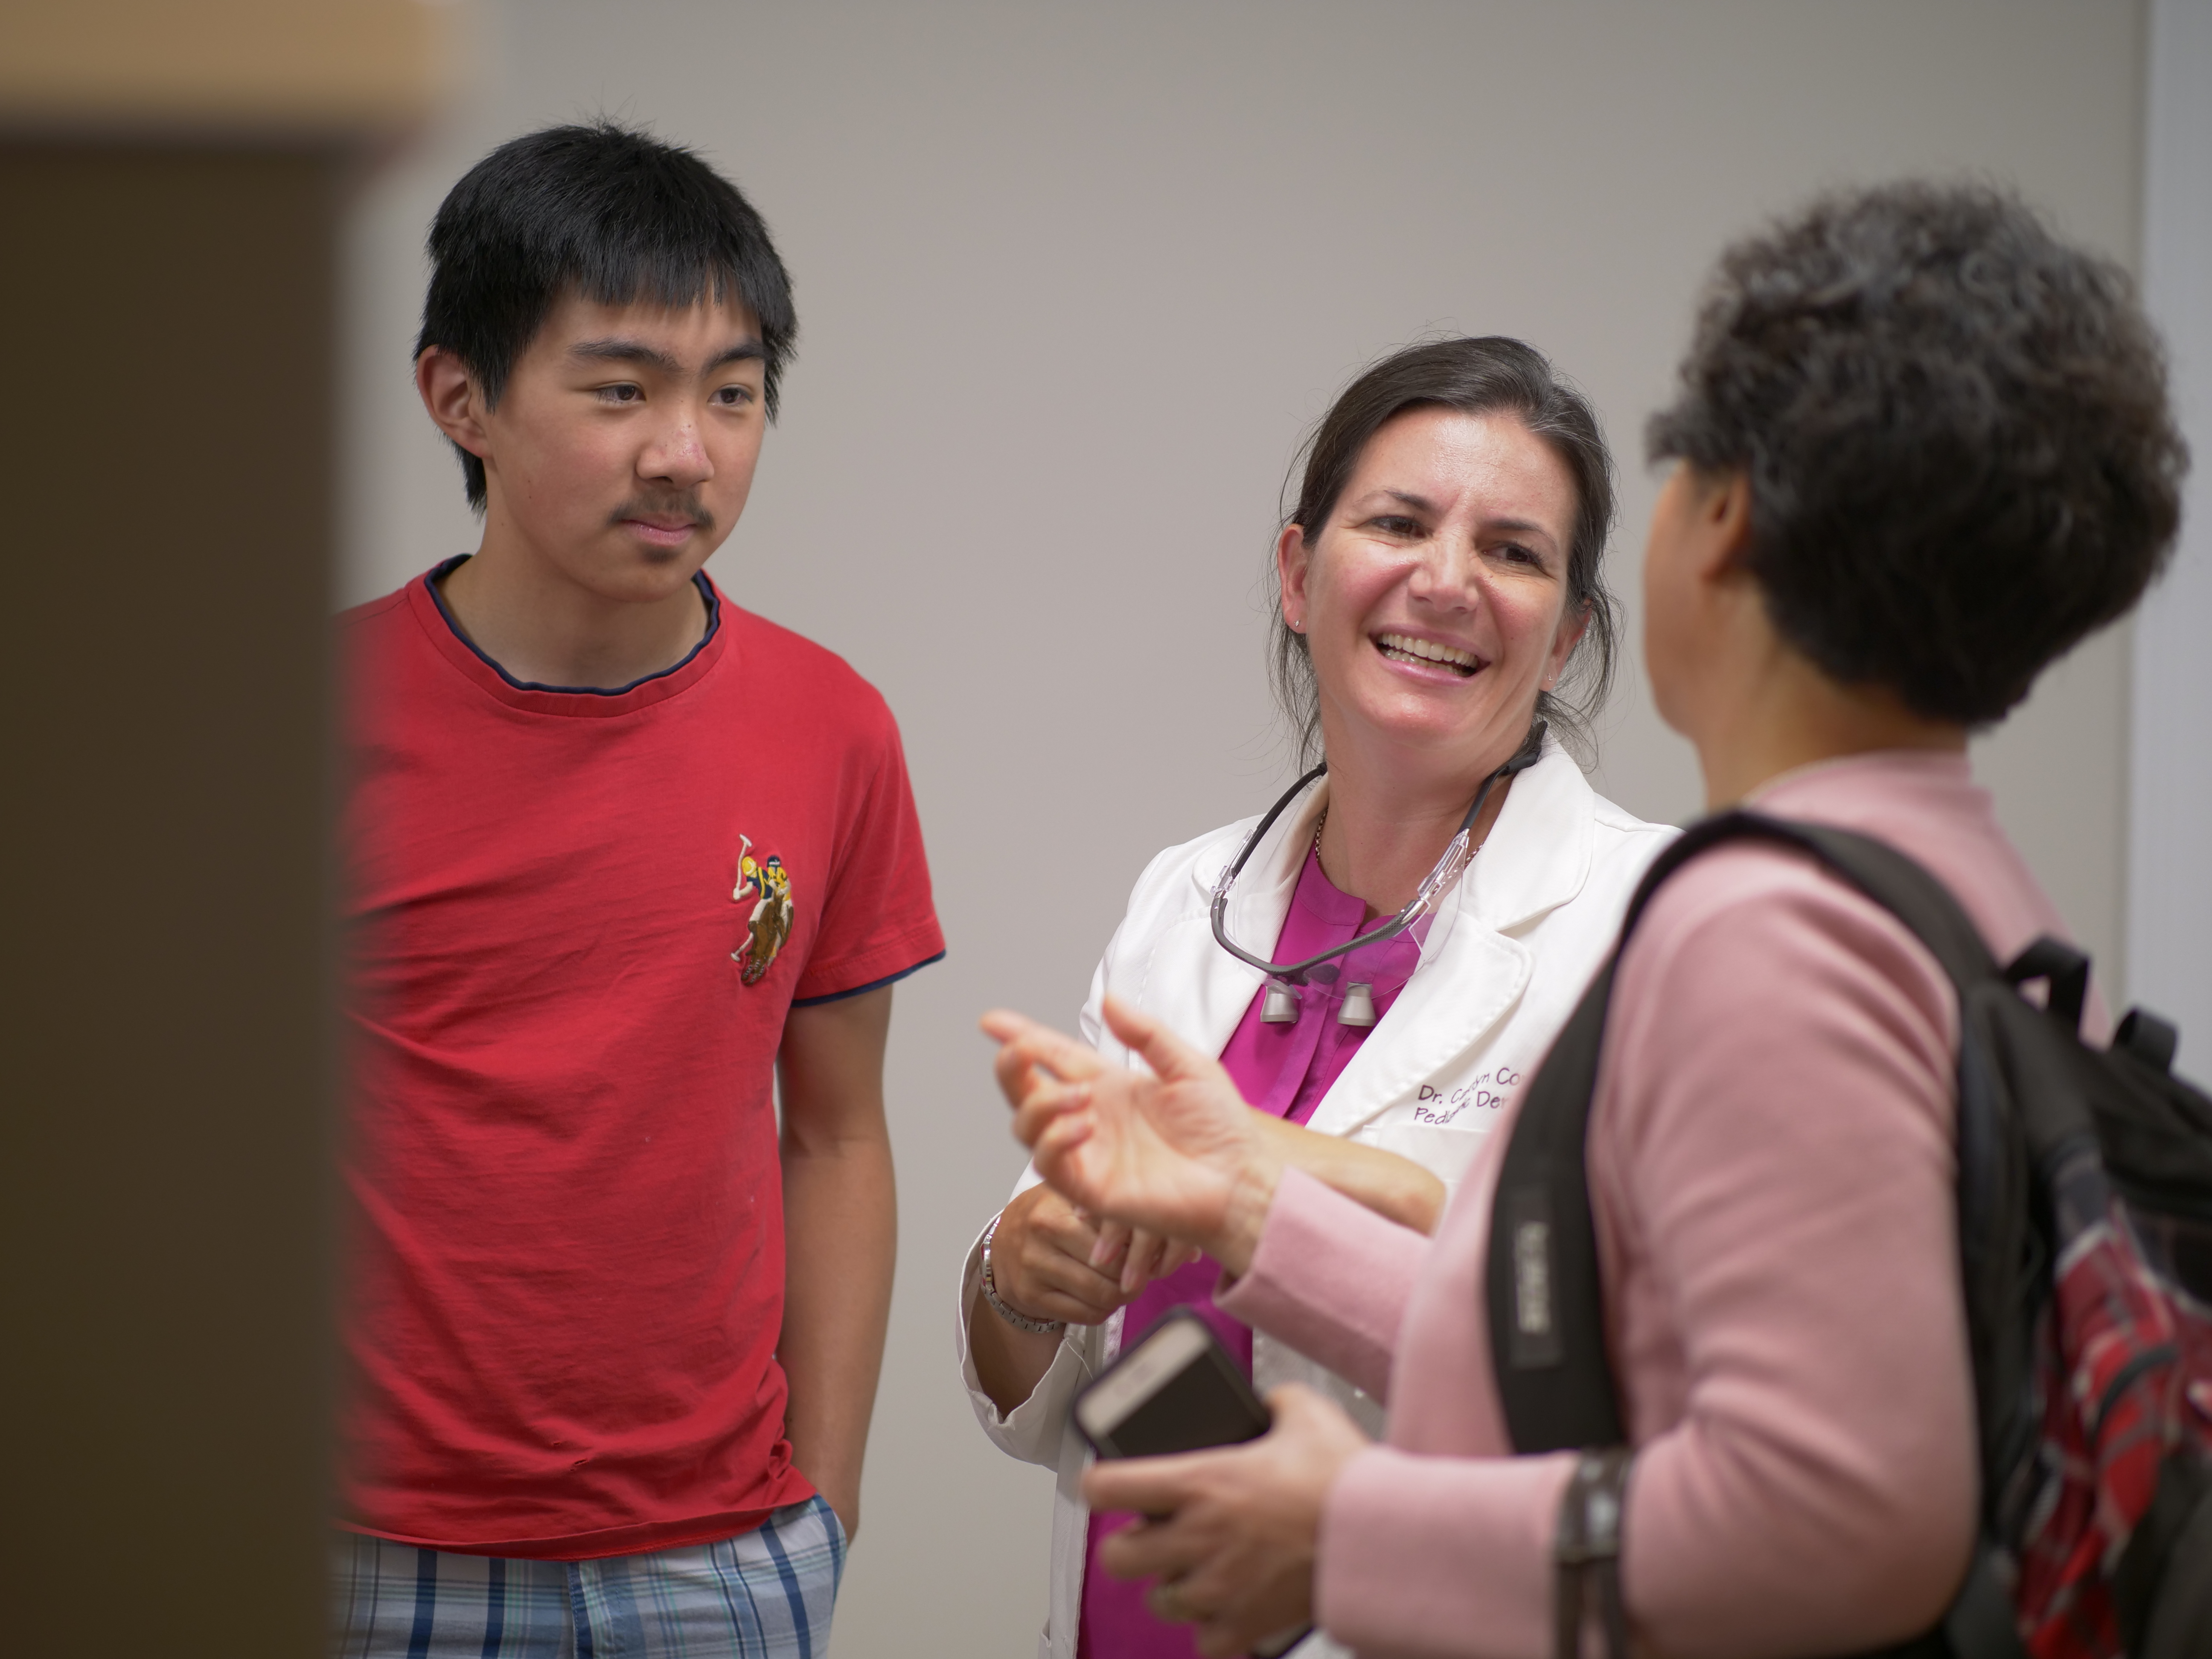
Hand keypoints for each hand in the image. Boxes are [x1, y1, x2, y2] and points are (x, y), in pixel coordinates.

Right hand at [981, 994, 1284, 1274]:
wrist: (1240, 1180)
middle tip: (1019, 1050)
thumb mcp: (1189, 1066)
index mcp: (1109, 1086)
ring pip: (1027, 1127)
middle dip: (1011, 1067)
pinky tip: (1084, 1124)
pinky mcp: (1090, 1188)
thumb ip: (1146, 1033)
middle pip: (1026, 1091)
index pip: (1053, 1056)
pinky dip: (1056, 1140)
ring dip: (1040, 1104)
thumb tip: (1108, 1000)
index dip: (1020, 1036)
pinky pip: (1049, 1163)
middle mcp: (1090, 1118)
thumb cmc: (1221, 1131)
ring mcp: (1087, 1153)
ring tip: (1079, 1095)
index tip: (991, 1020)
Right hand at [991, 1185, 1198, 1324]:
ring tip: (1126, 1285)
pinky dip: (1103, 1311)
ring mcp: (1035, 1266)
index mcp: (1060, 1201)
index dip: (1143, 1242)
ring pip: (1102, 1294)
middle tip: (1144, 1270)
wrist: (1003, 1241)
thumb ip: (1129, 1215)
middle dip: (1136, 1272)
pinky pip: (1085, 1315)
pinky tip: (1104, 1297)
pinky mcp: (1032, 1296)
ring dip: (1123, 1296)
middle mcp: (1043, 1232)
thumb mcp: (1082, 1199)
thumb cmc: (1053, 1215)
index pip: (1118, 1227)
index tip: (1153, 1247)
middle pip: (1114, 1265)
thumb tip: (1191, 1248)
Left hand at [1083, 1385, 1369, 1657]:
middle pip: (1116, 1557)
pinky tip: (1229, 1602)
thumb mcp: (1306, 1412)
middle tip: (1150, 1532)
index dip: (1099, 1482)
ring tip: (1196, 1566)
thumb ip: (1273, 1401)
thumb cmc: (1344, 1480)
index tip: (1107, 1483)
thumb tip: (1265, 1403)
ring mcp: (1219, 1587)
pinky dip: (1212, 1626)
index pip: (1106, 1486)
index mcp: (1201, 1482)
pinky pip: (1204, 1641)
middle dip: (1128, 1545)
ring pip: (1159, 1600)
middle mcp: (1198, 1538)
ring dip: (1172, 1583)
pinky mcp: (1245, 1625)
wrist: (1384, 1539)